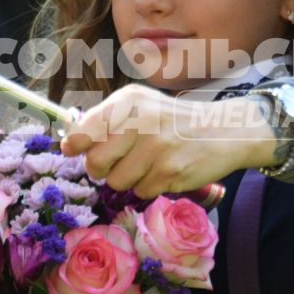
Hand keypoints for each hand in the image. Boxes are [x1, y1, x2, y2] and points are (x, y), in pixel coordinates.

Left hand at [60, 85, 274, 196]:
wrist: (223, 130)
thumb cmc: (172, 121)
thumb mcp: (140, 106)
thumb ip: (106, 119)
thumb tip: (70, 140)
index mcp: (128, 102)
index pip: (84, 130)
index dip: (74, 145)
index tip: (73, 149)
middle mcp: (140, 122)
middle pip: (95, 163)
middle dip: (100, 169)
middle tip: (115, 163)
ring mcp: (156, 148)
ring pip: (116, 181)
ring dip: (128, 179)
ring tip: (147, 164)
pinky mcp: (170, 171)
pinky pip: (141, 191)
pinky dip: (149, 186)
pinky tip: (163, 170)